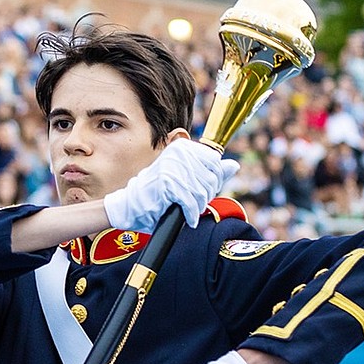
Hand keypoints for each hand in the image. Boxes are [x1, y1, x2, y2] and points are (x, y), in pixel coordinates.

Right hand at [102, 138, 238, 231]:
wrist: (129, 206)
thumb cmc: (157, 194)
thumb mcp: (185, 179)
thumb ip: (210, 172)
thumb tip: (234, 165)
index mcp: (183, 146)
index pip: (214, 161)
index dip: (212, 180)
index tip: (202, 191)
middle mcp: (178, 153)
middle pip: (211, 177)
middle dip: (206, 195)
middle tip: (195, 204)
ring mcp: (173, 167)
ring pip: (202, 190)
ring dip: (198, 206)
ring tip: (191, 211)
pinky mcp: (168, 183)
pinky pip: (191, 201)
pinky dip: (191, 213)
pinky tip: (187, 217)